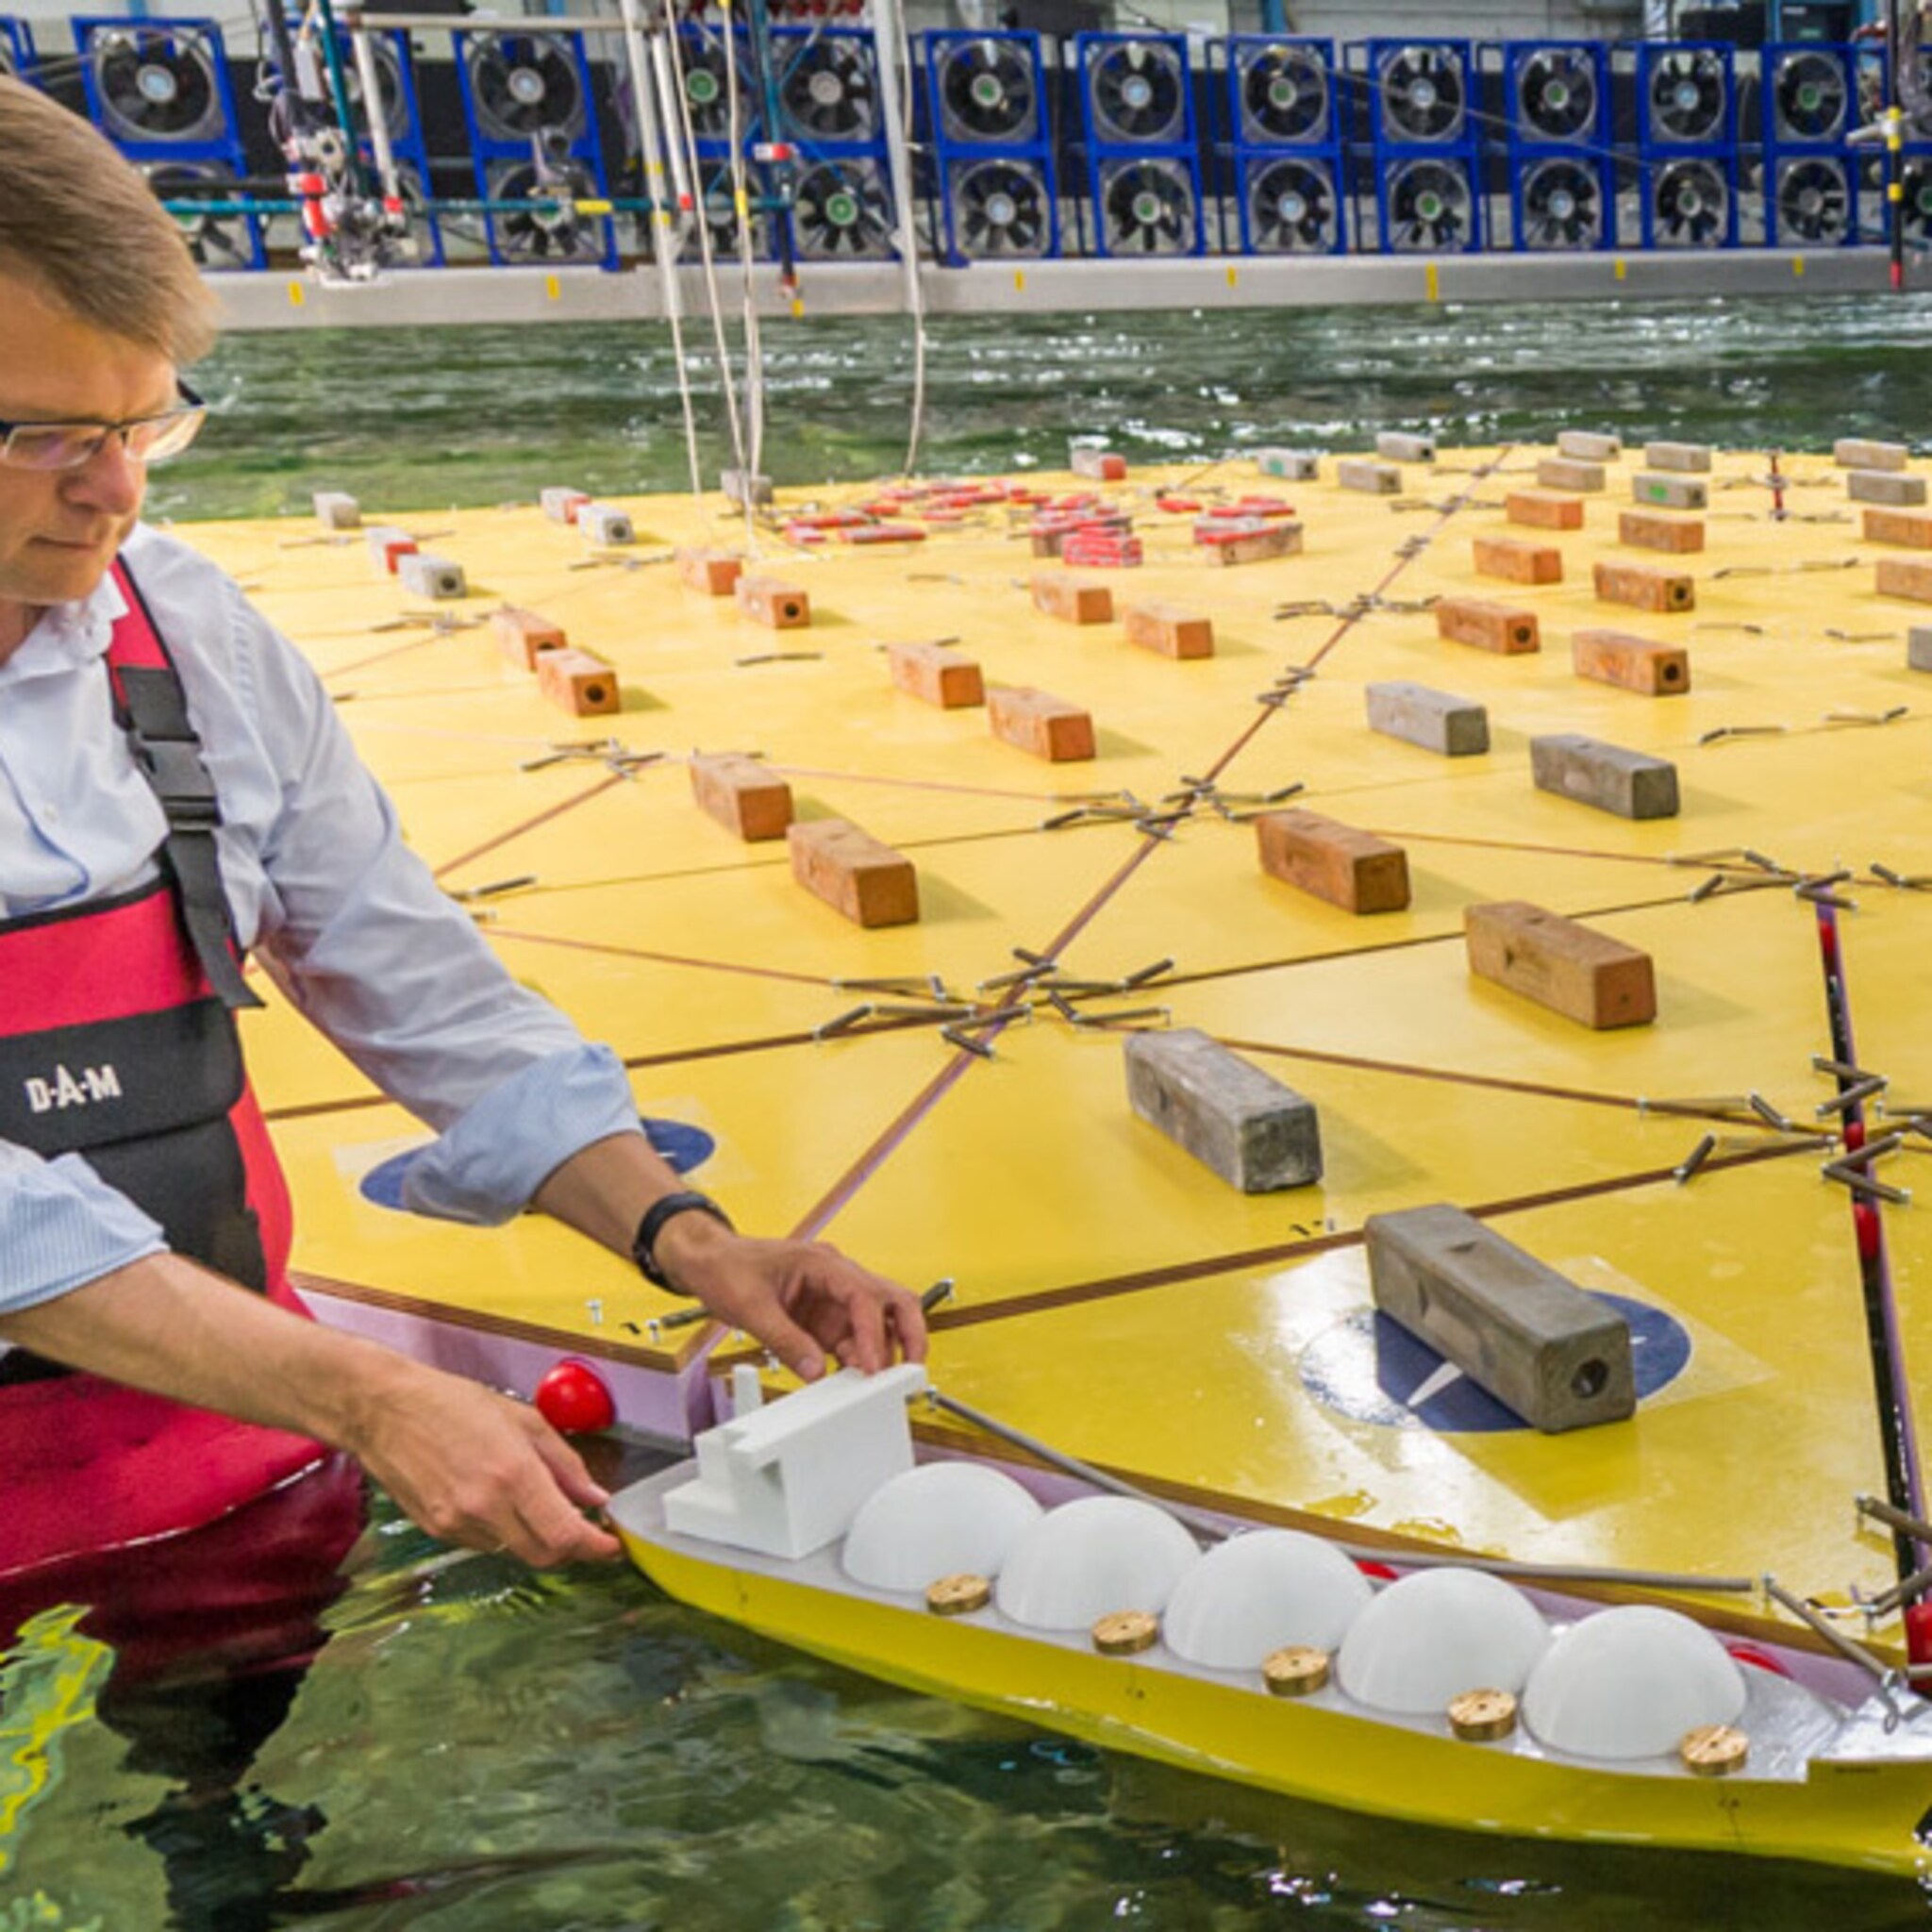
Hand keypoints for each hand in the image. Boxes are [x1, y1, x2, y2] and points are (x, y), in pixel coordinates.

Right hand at [344, 1359, 622, 1566]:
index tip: (612, 1545)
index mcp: (513, 1473)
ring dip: (534, 1535)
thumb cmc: (451, 1403)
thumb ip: (565, 1463)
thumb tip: (595, 1497)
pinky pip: (485, 1543)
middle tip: (584, 1528)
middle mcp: (486, 1506)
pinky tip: (496, 1498)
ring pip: (514, 1550)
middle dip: (570, 1547)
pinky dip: (503, 1530)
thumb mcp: (522, 1419)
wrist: (383, 1410)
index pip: (565, 1534)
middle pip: (544, 1555)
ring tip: (532, 1498)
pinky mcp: (437, 1531)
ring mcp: (457, 1523)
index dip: (595, 1547)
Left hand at [655, 1216, 927, 1381]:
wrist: (707, 1262)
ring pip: (878, 1324)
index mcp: (822, 1263)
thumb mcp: (751, 1307)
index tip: (874, 1366)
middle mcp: (836, 1278)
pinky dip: (857, 1361)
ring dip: (882, 1352)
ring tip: (874, 1385)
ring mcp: (832, 1300)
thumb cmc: (726, 1267)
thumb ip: (785, 1340)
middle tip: (911, 1370)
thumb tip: (814, 1370)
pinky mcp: (823, 1320)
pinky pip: (851, 1341)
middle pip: (892, 1300)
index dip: (874, 1333)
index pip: (865, 1295)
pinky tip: (851, 1381)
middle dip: (909, 1334)